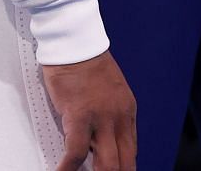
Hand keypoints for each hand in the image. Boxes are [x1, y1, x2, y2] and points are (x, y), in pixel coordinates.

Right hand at [41, 51, 135, 170]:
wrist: (76, 43)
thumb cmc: (88, 64)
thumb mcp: (110, 93)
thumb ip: (109, 119)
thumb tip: (99, 144)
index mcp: (127, 112)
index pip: (131, 152)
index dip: (124, 169)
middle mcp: (119, 118)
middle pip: (124, 163)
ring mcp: (101, 118)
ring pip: (107, 164)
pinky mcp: (80, 116)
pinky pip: (76, 153)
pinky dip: (68, 169)